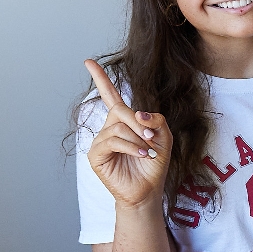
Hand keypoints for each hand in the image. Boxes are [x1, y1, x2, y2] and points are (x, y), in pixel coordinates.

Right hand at [84, 59, 171, 207]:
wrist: (148, 189)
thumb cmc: (155, 164)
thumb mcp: (164, 137)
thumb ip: (156, 120)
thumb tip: (138, 113)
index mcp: (124, 121)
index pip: (110, 96)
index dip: (100, 79)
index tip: (88, 62)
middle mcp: (109, 128)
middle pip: (119, 110)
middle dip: (138, 122)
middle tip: (152, 138)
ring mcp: (100, 141)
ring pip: (117, 127)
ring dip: (138, 139)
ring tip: (148, 152)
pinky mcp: (96, 154)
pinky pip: (112, 141)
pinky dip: (131, 147)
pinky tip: (142, 155)